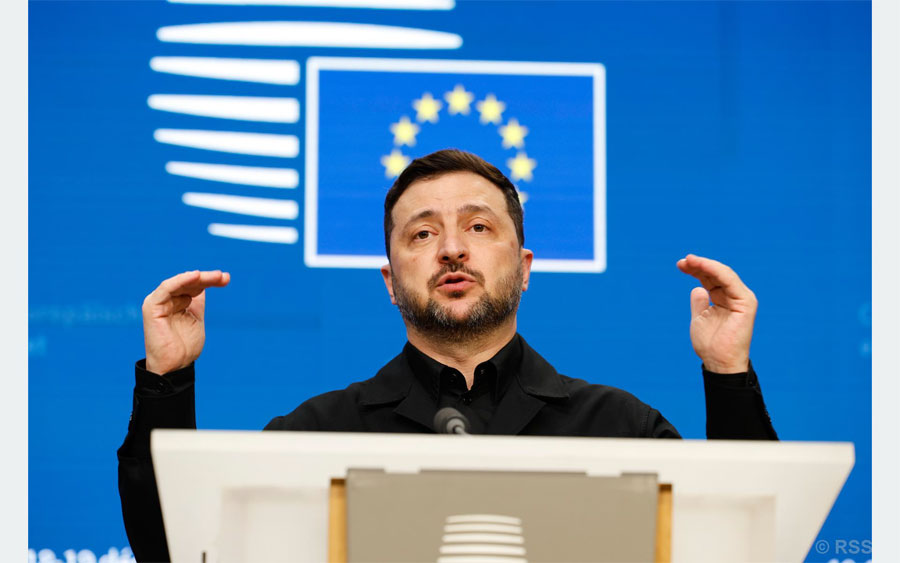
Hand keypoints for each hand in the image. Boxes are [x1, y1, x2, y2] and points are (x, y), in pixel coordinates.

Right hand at [141, 270, 229, 374]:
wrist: (176, 366)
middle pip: (188, 282)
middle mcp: (165, 300)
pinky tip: (196, 276)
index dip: (209, 280)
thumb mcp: (196, 318)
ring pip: (180, 282)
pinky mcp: (152, 307)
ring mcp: (158, 302)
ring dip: (199, 277)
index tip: (226, 279)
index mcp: (175, 302)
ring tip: (216, 277)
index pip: (193, 286)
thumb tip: (204, 286)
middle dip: (207, 278)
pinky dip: (181, 280)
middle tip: (224, 277)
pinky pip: (167, 288)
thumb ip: (197, 302)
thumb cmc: (185, 347)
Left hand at [676, 254, 756, 372]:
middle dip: (698, 265)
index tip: (680, 264)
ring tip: (688, 260)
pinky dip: (715, 270)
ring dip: (705, 265)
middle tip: (682, 261)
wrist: (718, 362)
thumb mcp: (700, 317)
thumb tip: (697, 287)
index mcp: (725, 299)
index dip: (696, 269)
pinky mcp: (746, 302)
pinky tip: (701, 265)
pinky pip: (729, 280)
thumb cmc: (710, 344)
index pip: (711, 279)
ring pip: (723, 273)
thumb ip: (699, 302)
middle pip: (716, 274)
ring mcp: (742, 298)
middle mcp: (735, 296)